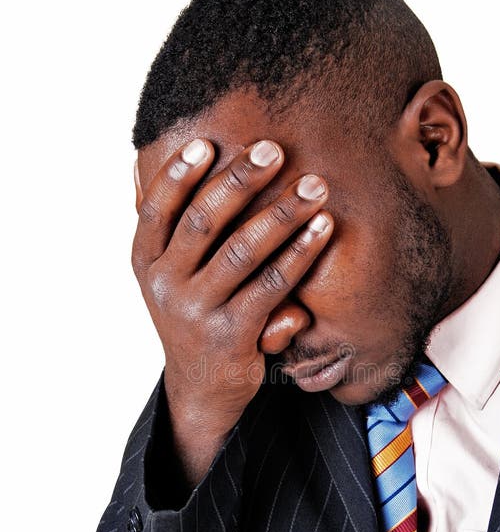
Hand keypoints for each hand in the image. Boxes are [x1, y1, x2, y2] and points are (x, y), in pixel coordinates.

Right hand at [132, 138, 332, 480]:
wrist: (202, 389)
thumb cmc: (195, 315)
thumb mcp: (168, 275)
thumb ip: (170, 230)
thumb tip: (156, 164)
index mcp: (145, 262)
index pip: (156, 210)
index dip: (179, 174)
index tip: (208, 142)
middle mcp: (164, 285)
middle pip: (203, 222)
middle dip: (240, 181)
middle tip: (274, 149)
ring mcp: (196, 311)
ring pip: (242, 251)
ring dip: (282, 213)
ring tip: (314, 185)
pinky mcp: (232, 334)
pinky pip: (272, 284)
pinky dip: (300, 253)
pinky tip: (323, 229)